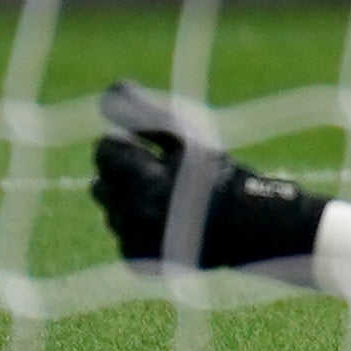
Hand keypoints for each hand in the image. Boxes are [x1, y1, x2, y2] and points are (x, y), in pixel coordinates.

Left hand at [89, 82, 329, 269]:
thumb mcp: (188, 136)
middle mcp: (131, 217)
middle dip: (124, 176)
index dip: (127, 145)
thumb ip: (145, 113)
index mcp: (142, 182)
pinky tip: (168, 224)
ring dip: (130, 203)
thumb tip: (111, 87)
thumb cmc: (220, 175)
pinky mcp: (137, 263)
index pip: (104, 150)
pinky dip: (139, 229)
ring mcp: (132, 244)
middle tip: (159, 175)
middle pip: (101, 184)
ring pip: (112, 212)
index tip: (151, 150)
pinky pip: (124, 238)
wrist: (250, 229)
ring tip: (168, 202)